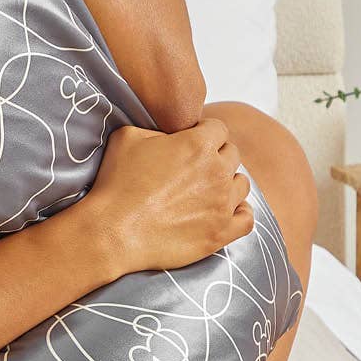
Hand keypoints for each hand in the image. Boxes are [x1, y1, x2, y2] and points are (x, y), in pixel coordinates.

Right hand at [77, 118, 254, 279]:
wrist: (113, 231)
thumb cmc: (117, 182)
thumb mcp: (127, 136)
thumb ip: (155, 128)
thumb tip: (167, 134)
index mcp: (198, 144)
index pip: (218, 128)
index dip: (204, 131)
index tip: (191, 140)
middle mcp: (217, 172)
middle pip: (232, 154)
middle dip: (216, 155)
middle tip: (195, 166)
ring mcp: (223, 204)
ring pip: (241, 184)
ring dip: (227, 183)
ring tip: (207, 189)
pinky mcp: (221, 233)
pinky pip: (247, 218)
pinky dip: (240, 212)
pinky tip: (225, 211)